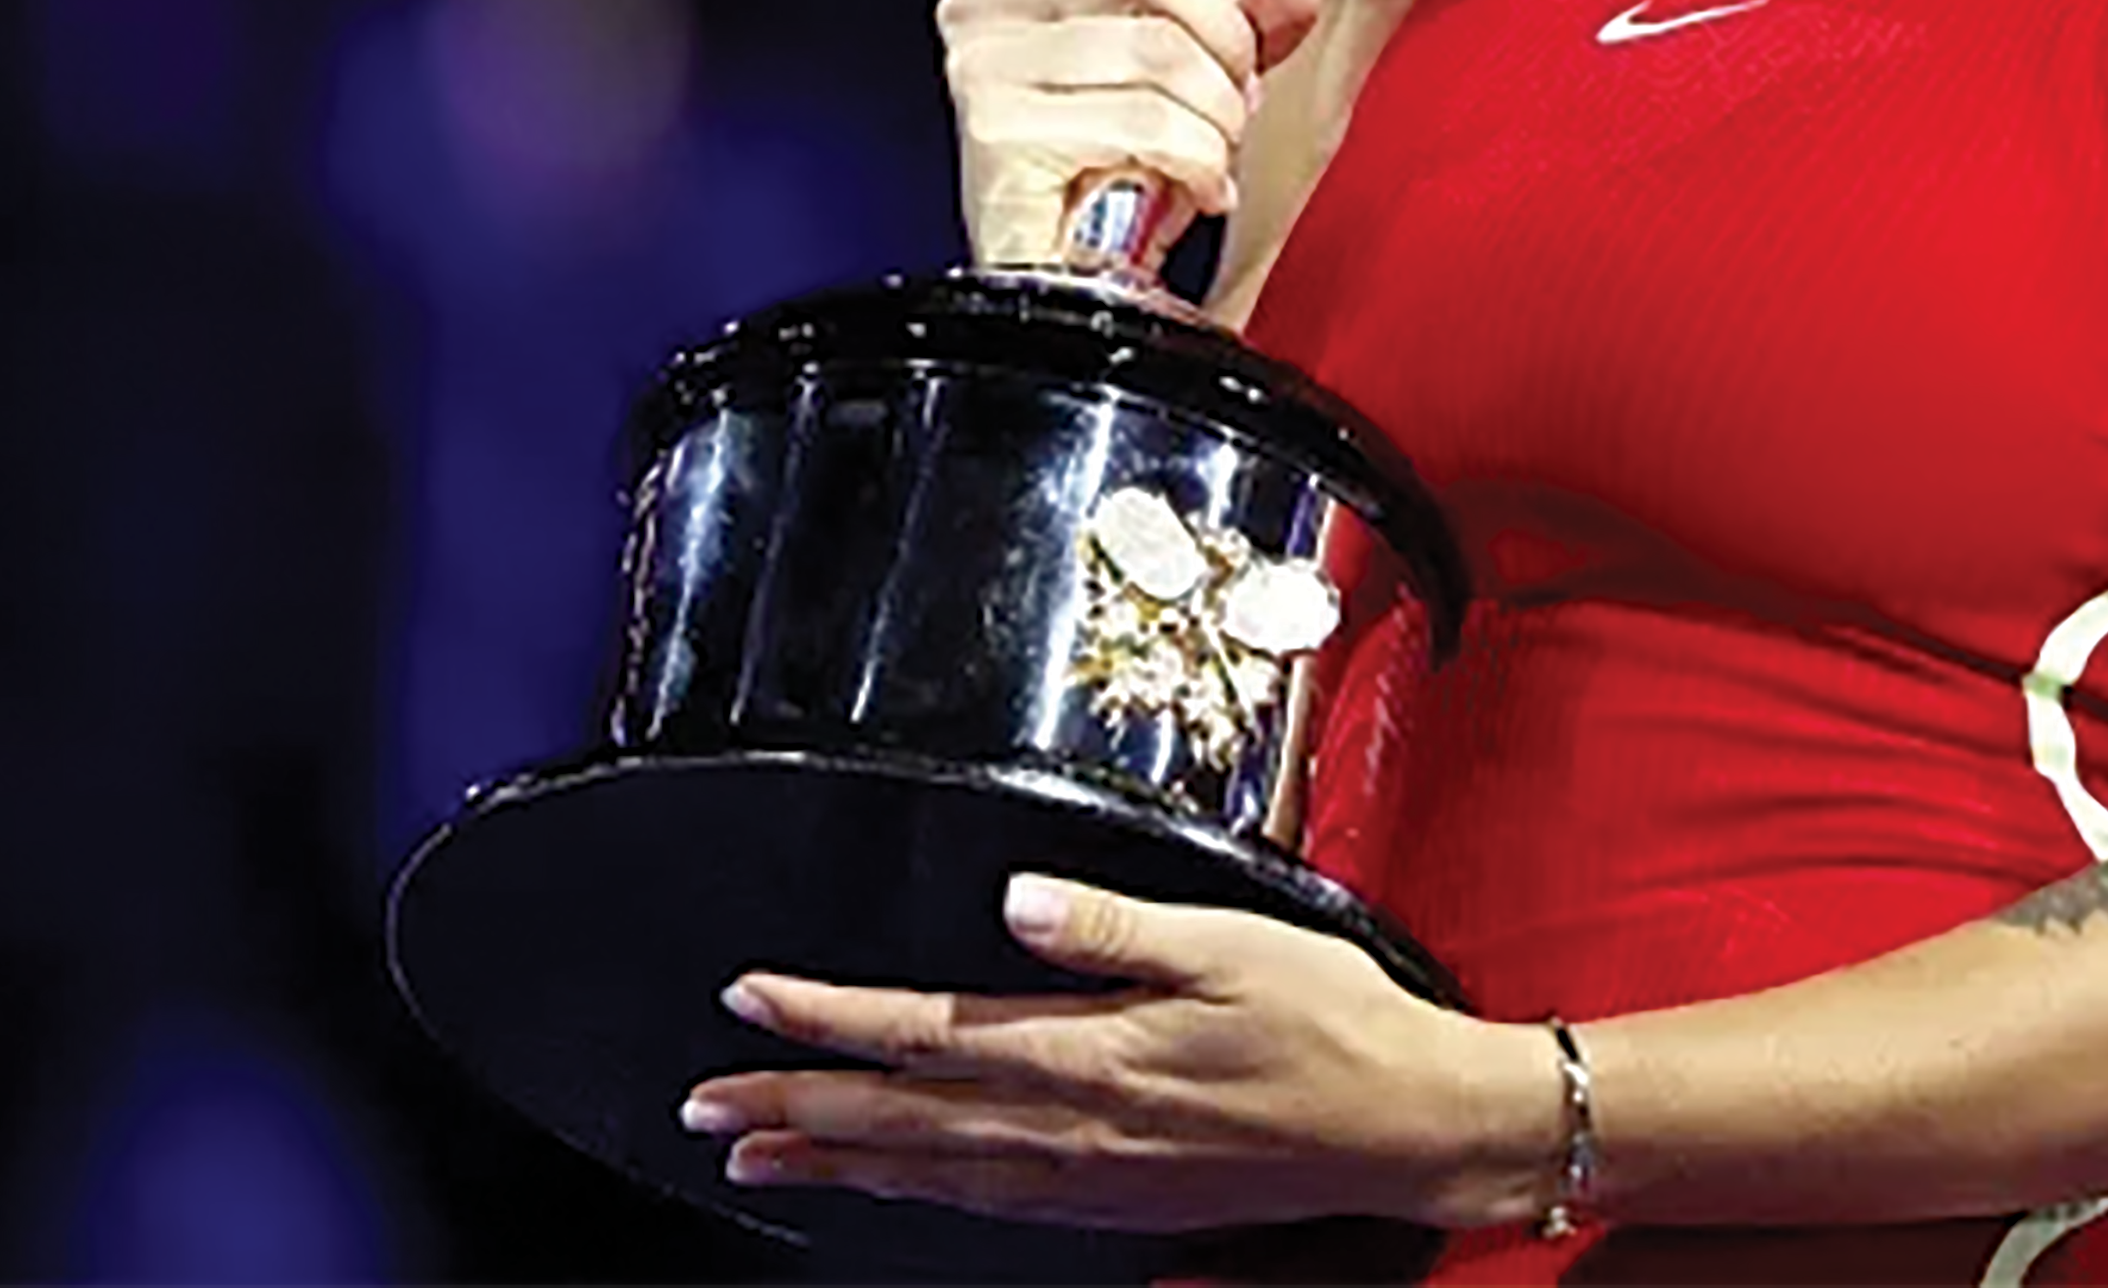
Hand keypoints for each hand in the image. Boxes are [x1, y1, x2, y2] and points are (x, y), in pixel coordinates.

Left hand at [678, 874, 1556, 1231]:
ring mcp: (1088, 1178)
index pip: (924, 1036)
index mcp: (1090, 1053)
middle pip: (900, 1119)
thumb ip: (1114, 928)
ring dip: (835, 1158)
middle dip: (792, 1104)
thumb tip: (1017, 903)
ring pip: (928, 1172)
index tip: (748, 998)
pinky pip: (983, 1201)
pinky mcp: (1113, 1204)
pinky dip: (913, 1190)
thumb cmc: (1331, 1022)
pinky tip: (888, 1181)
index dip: (826, 1019)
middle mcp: (1071, 1129)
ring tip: (754, 1150)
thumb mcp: (1232, 946)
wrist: (1404, 1128)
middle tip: (703, 1098)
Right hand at [939, 0, 1334, 265]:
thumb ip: (1245, 21)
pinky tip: (1194, 189)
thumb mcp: (1189, 79)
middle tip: (1234, 95)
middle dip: (1227, 42)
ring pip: (1161, 50)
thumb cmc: (1109, 176)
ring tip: (1212, 149)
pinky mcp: (996, 132)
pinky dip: (1200, 163)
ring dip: (1219, 114)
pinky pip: (1147, 122)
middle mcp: (985, 3)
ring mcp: (981, 65)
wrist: (1061, 282)